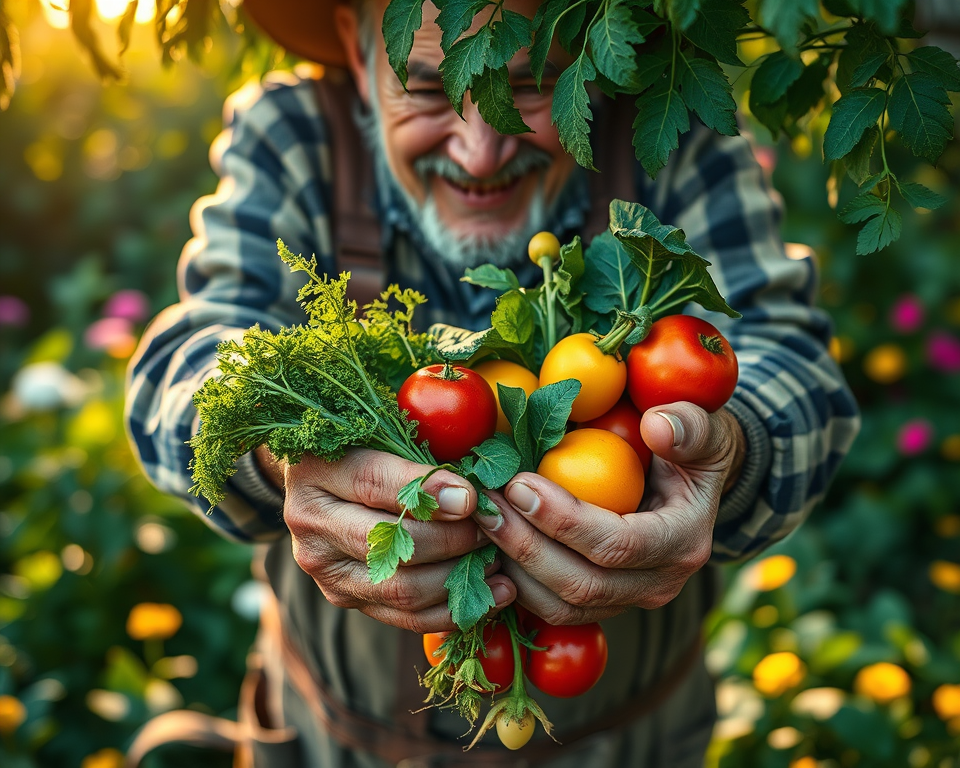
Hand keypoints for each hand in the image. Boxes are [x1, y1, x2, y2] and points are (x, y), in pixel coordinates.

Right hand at [278, 448, 516, 631]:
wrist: (322, 483)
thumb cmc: (365, 446)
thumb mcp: (381, 431)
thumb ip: (418, 446)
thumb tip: (473, 489)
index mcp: (316, 470)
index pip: (373, 483)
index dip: (426, 492)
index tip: (471, 496)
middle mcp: (310, 522)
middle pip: (388, 543)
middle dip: (452, 538)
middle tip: (492, 526)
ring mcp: (324, 567)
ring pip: (401, 588)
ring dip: (459, 577)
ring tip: (498, 558)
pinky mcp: (343, 598)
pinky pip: (404, 617)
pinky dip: (453, 610)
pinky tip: (492, 593)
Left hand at [473, 402, 744, 624]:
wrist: (692, 485)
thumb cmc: (690, 448)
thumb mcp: (703, 430)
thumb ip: (688, 425)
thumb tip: (658, 426)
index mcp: (684, 542)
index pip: (618, 545)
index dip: (564, 520)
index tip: (520, 483)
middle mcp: (659, 584)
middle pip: (582, 583)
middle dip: (526, 546)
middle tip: (487, 503)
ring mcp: (628, 600)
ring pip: (561, 606)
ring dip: (513, 567)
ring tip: (480, 520)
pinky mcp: (601, 604)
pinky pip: (551, 609)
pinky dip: (514, 583)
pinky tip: (488, 546)